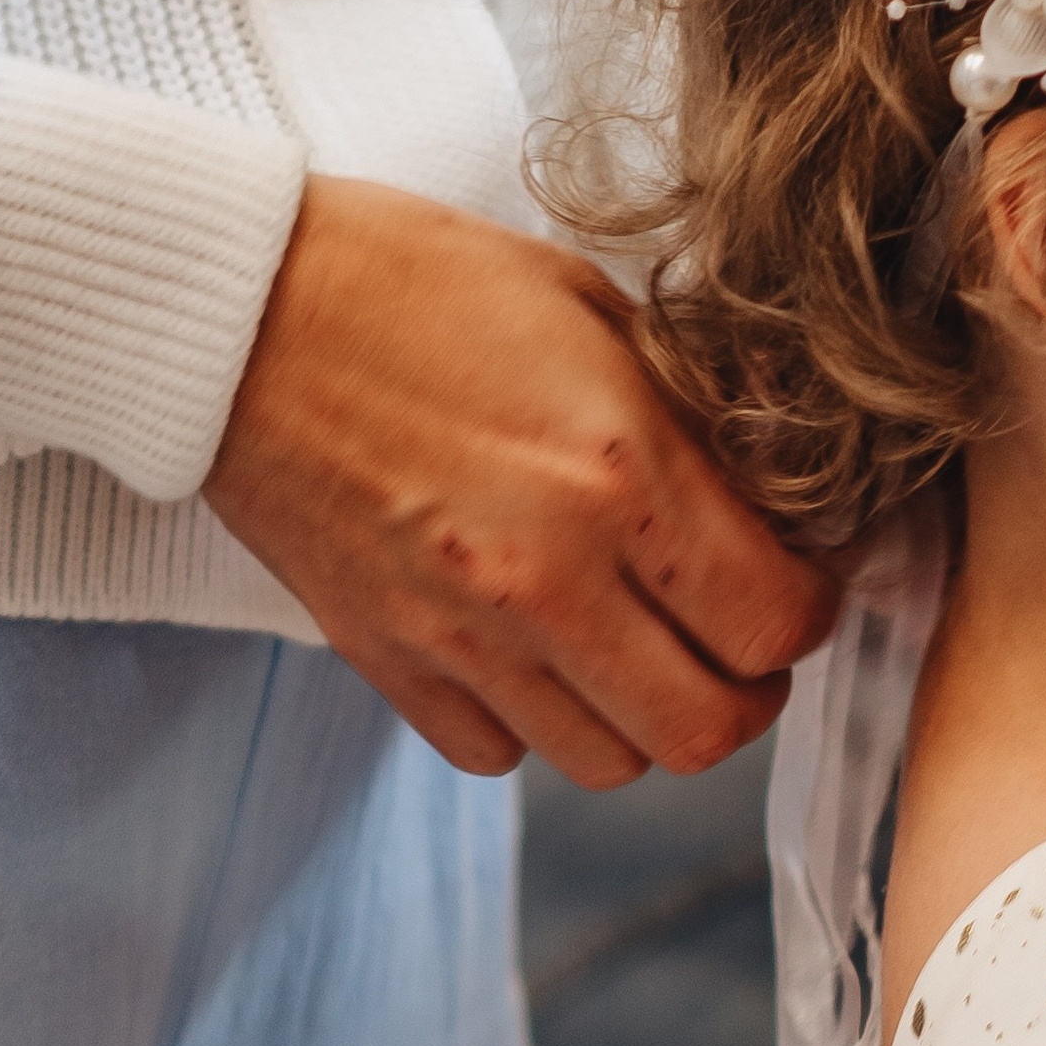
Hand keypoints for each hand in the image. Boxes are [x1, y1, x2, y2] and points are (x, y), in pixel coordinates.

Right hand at [207, 177, 835, 782]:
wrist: (238, 310)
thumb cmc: (414, 282)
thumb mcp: (589, 309)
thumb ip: (691, 423)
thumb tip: (773, 505)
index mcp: (618, 472)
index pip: (775, 622)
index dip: (807, 611)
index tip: (795, 582)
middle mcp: (547, 575)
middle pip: (706, 730)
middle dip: (746, 692)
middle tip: (737, 640)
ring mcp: (462, 635)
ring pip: (610, 763)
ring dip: (642, 716)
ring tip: (636, 646)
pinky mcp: (390, 663)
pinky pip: (500, 754)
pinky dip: (533, 723)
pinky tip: (533, 651)